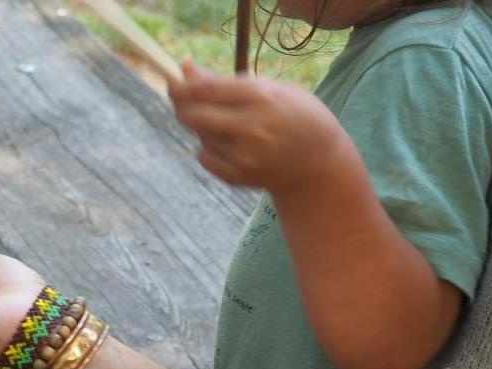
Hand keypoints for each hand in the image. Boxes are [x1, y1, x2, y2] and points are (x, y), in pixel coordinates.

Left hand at [169, 60, 352, 191]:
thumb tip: (184, 68)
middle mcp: (252, 127)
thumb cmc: (293, 115)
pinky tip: (232, 146)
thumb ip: (224, 81)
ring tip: (230, 126)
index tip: (172, 82)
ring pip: (200, 136)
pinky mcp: (238, 176)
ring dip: (203, 128)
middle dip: (182, 107)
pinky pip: (204, 158)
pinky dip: (209, 149)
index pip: (207, 90)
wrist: (318, 163)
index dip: (183, 86)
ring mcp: (245, 155)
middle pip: (195, 115)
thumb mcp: (268, 89)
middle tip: (183, 102)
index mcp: (262, 97)